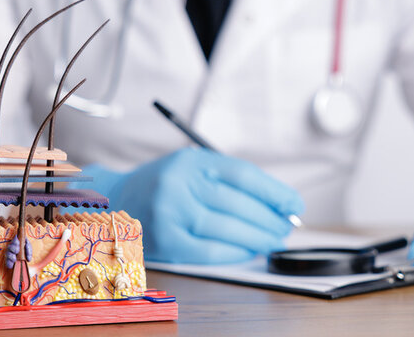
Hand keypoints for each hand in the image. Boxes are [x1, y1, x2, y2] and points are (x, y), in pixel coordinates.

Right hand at [83, 147, 304, 263]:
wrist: (118, 200)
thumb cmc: (169, 185)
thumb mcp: (196, 169)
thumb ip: (232, 182)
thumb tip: (280, 206)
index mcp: (193, 161)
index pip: (244, 175)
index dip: (275, 192)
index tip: (295, 205)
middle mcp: (180, 184)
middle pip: (239, 204)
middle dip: (271, 219)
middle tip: (287, 228)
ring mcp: (171, 213)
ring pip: (227, 229)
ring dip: (258, 238)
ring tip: (274, 240)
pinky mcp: (166, 241)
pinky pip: (210, 251)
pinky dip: (236, 253)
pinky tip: (250, 251)